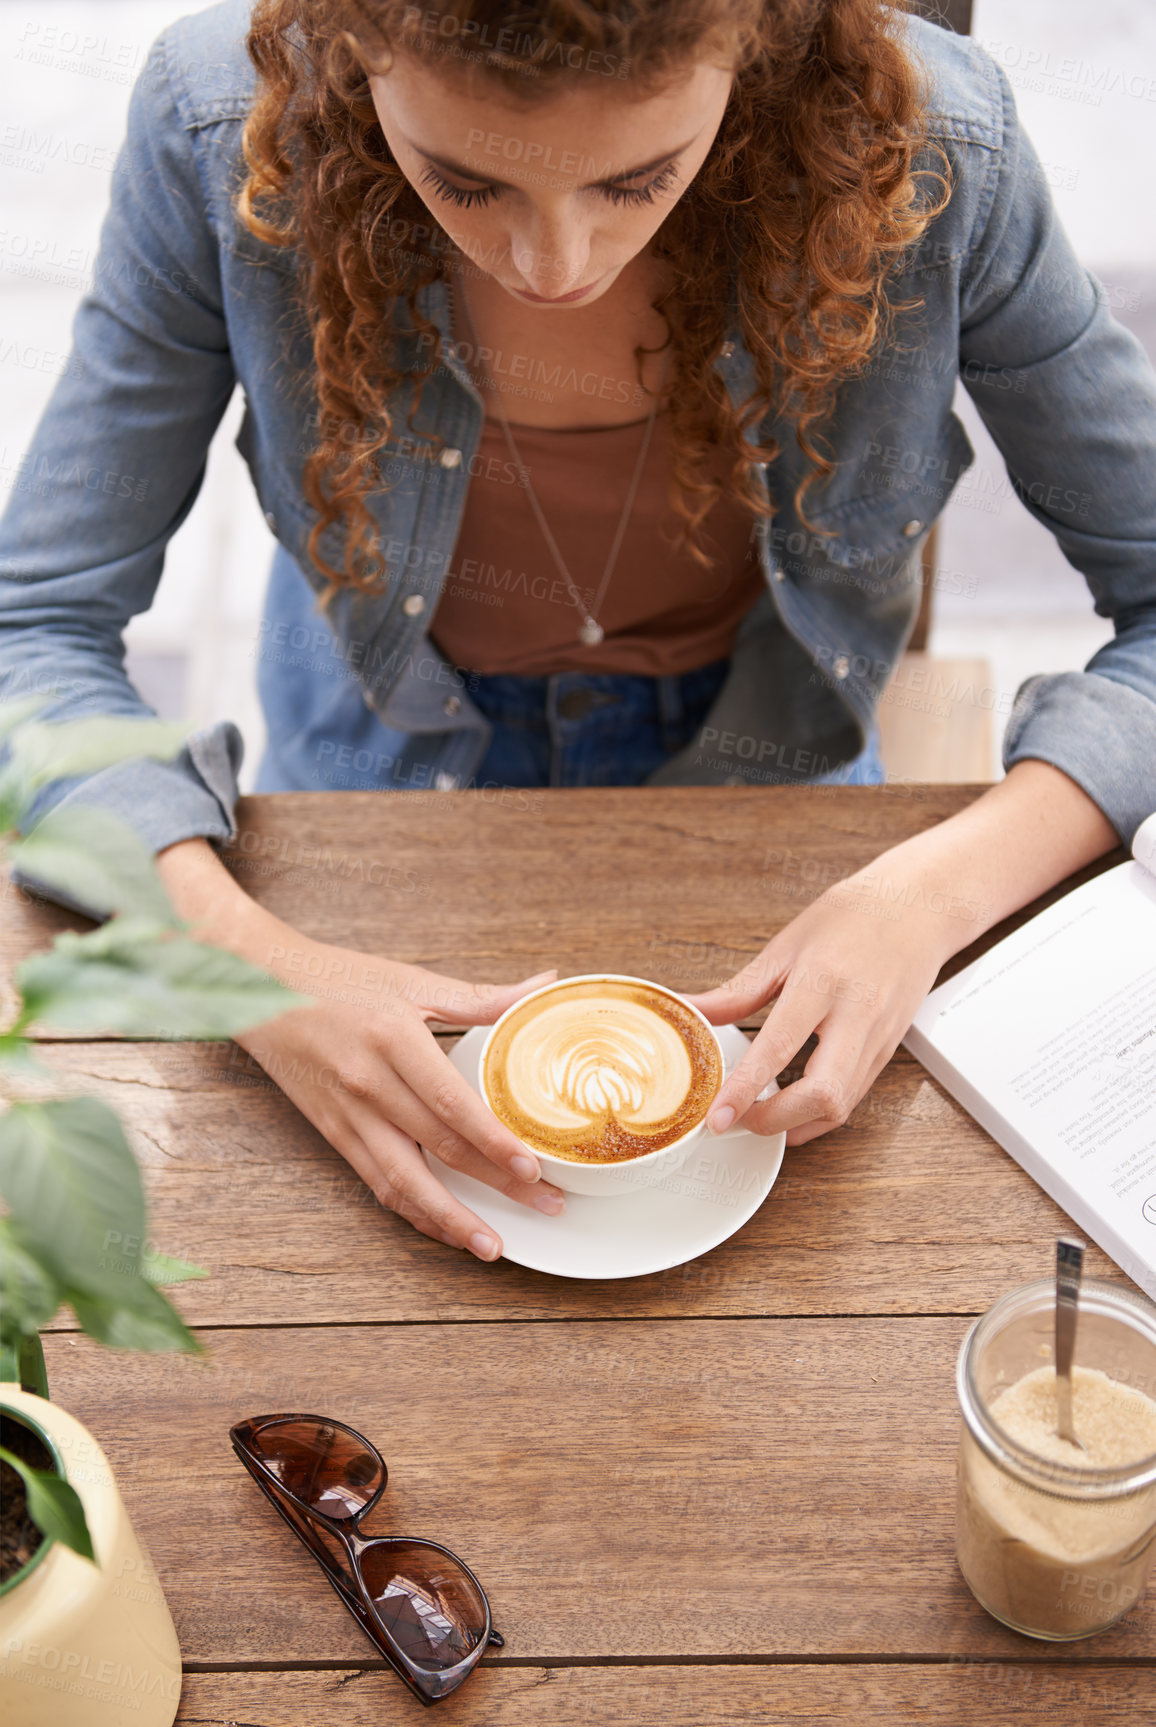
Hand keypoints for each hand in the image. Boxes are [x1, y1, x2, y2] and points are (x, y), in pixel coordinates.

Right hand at [154, 838, 567, 1260]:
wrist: (256, 987)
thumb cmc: (337, 978)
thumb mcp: (411, 980)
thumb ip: (480, 996)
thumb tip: (543, 987)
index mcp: (394, 1039)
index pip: (453, 1104)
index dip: (494, 1141)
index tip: (532, 1167)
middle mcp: (369, 1084)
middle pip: (440, 1148)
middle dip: (497, 1184)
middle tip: (545, 1205)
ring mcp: (348, 1115)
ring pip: (405, 1181)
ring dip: (451, 1219)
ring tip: (491, 1245)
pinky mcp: (332, 1133)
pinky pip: (377, 1182)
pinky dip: (413, 1211)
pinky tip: (444, 1227)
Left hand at [684, 870, 958, 1146]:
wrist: (916, 909)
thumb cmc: (851, 919)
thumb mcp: (785, 946)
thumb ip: (738, 991)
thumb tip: (693, 1010)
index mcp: (822, 982)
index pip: (779, 1046)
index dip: (745, 1088)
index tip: (718, 1115)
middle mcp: (856, 1016)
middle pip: (823, 1094)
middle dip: (775, 1120)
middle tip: (738, 1120)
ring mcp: (878, 1038)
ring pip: (841, 1105)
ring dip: (796, 1123)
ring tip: (759, 1117)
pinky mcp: (888, 1051)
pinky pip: (854, 1097)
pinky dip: (819, 1113)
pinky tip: (793, 1109)